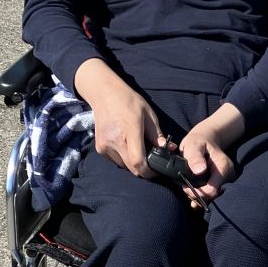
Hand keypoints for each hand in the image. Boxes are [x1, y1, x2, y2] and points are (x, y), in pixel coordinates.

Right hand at [75, 59, 159, 177]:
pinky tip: (125, 144)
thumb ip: (157, 134)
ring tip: (136, 147)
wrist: (104, 94)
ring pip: (123, 166)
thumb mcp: (148, 114)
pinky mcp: (99, 148)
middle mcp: (115, 140)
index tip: (156, 171)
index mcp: (130, 131)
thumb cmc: (128, 101)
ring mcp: (105, 145)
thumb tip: (167, 149)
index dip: (149, 172)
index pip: (138, 162)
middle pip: (132, 168)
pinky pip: (115, 161)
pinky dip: (123, 158)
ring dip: (132, 163)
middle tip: (150, 158)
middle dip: (143, 168)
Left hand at [178, 106, 245, 207]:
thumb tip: (199, 170)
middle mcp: (228, 176)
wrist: (206, 139)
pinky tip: (191, 190)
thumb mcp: (194, 145)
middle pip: (211, 195)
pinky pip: (210, 193)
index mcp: (223, 167)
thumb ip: (195, 157)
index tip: (184, 186)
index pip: (212, 190)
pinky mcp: (220, 182)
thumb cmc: (199, 140)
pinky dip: (200, 194)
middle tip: (183, 185)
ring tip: (186, 186)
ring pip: (210, 196)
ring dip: (197, 194)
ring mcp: (225, 180)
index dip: (197, 193)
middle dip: (196, 194)